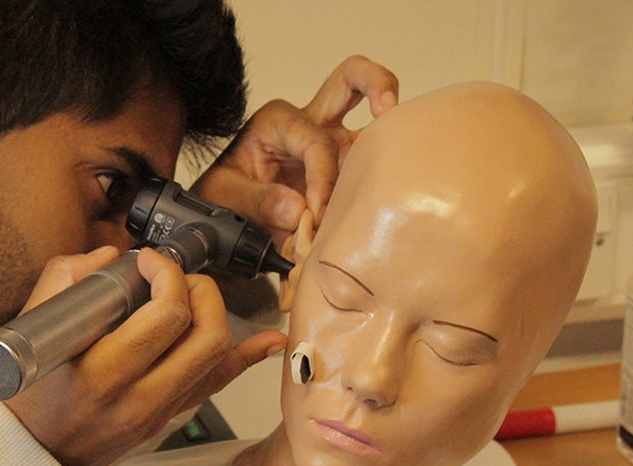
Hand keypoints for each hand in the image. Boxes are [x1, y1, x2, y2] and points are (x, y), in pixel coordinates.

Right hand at [4, 246, 285, 465]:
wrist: (33, 456)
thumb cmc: (28, 397)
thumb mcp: (29, 329)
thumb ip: (65, 279)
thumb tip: (109, 255)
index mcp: (100, 373)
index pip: (165, 315)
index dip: (167, 274)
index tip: (150, 262)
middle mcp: (137, 397)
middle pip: (205, 335)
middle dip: (200, 290)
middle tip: (175, 277)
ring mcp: (158, 412)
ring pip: (217, 357)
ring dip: (216, 313)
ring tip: (192, 295)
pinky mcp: (168, 418)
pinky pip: (216, 383)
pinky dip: (245, 357)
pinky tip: (266, 340)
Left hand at [192, 55, 398, 233]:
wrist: (228, 218)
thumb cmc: (224, 197)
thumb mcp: (224, 196)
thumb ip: (258, 201)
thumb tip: (299, 210)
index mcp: (278, 121)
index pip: (316, 142)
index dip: (322, 178)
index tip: (317, 215)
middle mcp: (310, 123)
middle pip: (352, 79)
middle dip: (377, 83)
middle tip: (388, 108)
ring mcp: (334, 142)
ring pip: (373, 121)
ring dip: (392, 132)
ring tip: (408, 157)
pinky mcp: (347, 168)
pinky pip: (373, 163)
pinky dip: (384, 175)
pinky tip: (389, 195)